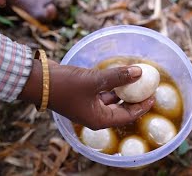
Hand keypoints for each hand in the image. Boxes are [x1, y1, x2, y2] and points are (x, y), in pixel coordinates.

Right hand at [19, 60, 154, 129]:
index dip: (142, 107)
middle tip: (147, 88)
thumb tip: (139, 72)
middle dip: (134, 99)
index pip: (127, 116)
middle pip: (121, 110)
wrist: (37, 81)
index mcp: (99, 119)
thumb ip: (118, 77)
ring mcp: (88, 106)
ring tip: (135, 80)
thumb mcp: (94, 81)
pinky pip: (103, 93)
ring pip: (112, 100)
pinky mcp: (84, 96)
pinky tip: (118, 76)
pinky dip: (112, 86)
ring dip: (123, 91)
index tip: (153, 96)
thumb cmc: (64, 85)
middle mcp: (95, 115)